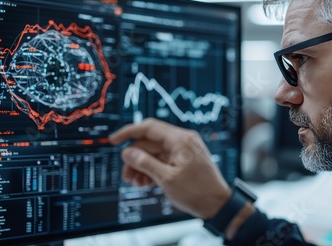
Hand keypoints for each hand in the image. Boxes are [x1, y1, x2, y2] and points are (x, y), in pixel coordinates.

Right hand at [108, 118, 231, 218]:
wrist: (218, 204)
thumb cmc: (197, 191)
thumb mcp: (166, 178)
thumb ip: (145, 163)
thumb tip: (127, 152)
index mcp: (180, 139)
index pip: (149, 127)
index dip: (128, 132)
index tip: (113, 141)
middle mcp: (182, 141)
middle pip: (149, 143)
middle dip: (135, 159)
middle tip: (127, 177)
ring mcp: (184, 150)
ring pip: (155, 153)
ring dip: (143, 166)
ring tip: (137, 184)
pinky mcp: (184, 160)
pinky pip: (163, 159)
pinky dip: (153, 169)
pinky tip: (146, 183)